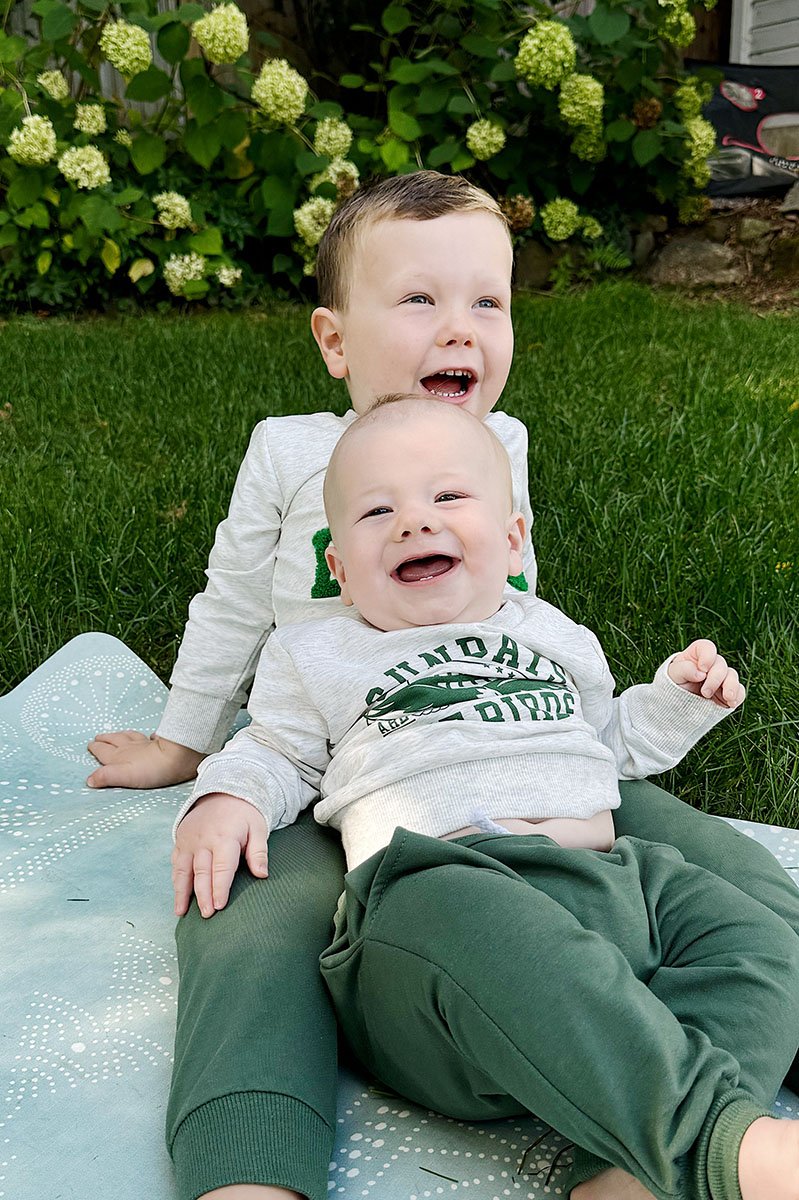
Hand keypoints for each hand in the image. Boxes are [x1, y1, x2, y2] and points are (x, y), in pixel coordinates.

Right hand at [86, 731, 203, 788]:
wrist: (179, 756)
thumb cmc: (152, 769)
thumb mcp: (124, 776)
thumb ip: (106, 777)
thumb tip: (90, 780)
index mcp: (120, 755)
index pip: (104, 750)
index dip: (96, 748)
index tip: (90, 744)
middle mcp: (132, 747)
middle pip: (115, 740)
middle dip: (106, 739)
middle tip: (99, 737)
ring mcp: (147, 744)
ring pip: (131, 736)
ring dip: (122, 735)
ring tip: (119, 734)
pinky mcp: (163, 744)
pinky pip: (152, 738)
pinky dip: (148, 737)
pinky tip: (150, 736)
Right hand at [171, 792, 268, 917]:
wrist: (223, 793)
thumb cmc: (244, 815)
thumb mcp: (258, 828)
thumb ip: (259, 852)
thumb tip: (262, 875)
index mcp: (225, 837)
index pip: (222, 867)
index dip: (220, 888)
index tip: (220, 906)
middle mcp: (204, 840)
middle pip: (202, 872)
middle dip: (203, 895)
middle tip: (207, 915)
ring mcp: (189, 840)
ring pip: (183, 870)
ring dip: (182, 893)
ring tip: (181, 913)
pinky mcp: (181, 841)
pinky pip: (176, 864)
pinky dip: (176, 881)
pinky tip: (177, 898)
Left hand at [667, 640, 744, 708]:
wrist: (677, 705)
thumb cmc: (673, 684)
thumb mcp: (673, 674)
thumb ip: (684, 669)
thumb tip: (701, 673)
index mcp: (697, 655)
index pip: (707, 647)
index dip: (708, 656)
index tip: (702, 669)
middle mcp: (711, 665)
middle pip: (721, 664)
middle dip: (715, 679)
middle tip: (705, 693)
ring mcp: (721, 679)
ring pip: (733, 676)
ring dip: (731, 686)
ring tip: (727, 697)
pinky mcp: (728, 693)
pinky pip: (740, 692)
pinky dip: (738, 697)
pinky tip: (731, 704)